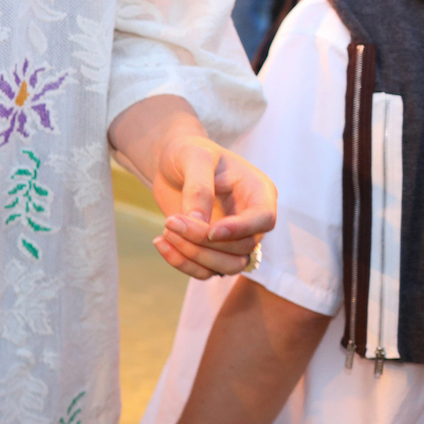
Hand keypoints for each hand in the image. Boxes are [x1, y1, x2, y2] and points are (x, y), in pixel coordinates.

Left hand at [150, 136, 276, 278]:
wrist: (173, 162)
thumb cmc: (189, 152)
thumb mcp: (194, 157)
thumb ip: (199, 188)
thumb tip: (198, 223)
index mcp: (258, 191)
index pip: (264, 219)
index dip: (240, 230)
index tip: (210, 231)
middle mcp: (251, 219)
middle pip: (243, 248)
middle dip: (204, 242)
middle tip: (171, 222)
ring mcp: (233, 237)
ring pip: (228, 266)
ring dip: (194, 257)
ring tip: (164, 233)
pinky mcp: (212, 249)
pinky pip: (205, 271)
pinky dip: (182, 263)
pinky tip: (160, 242)